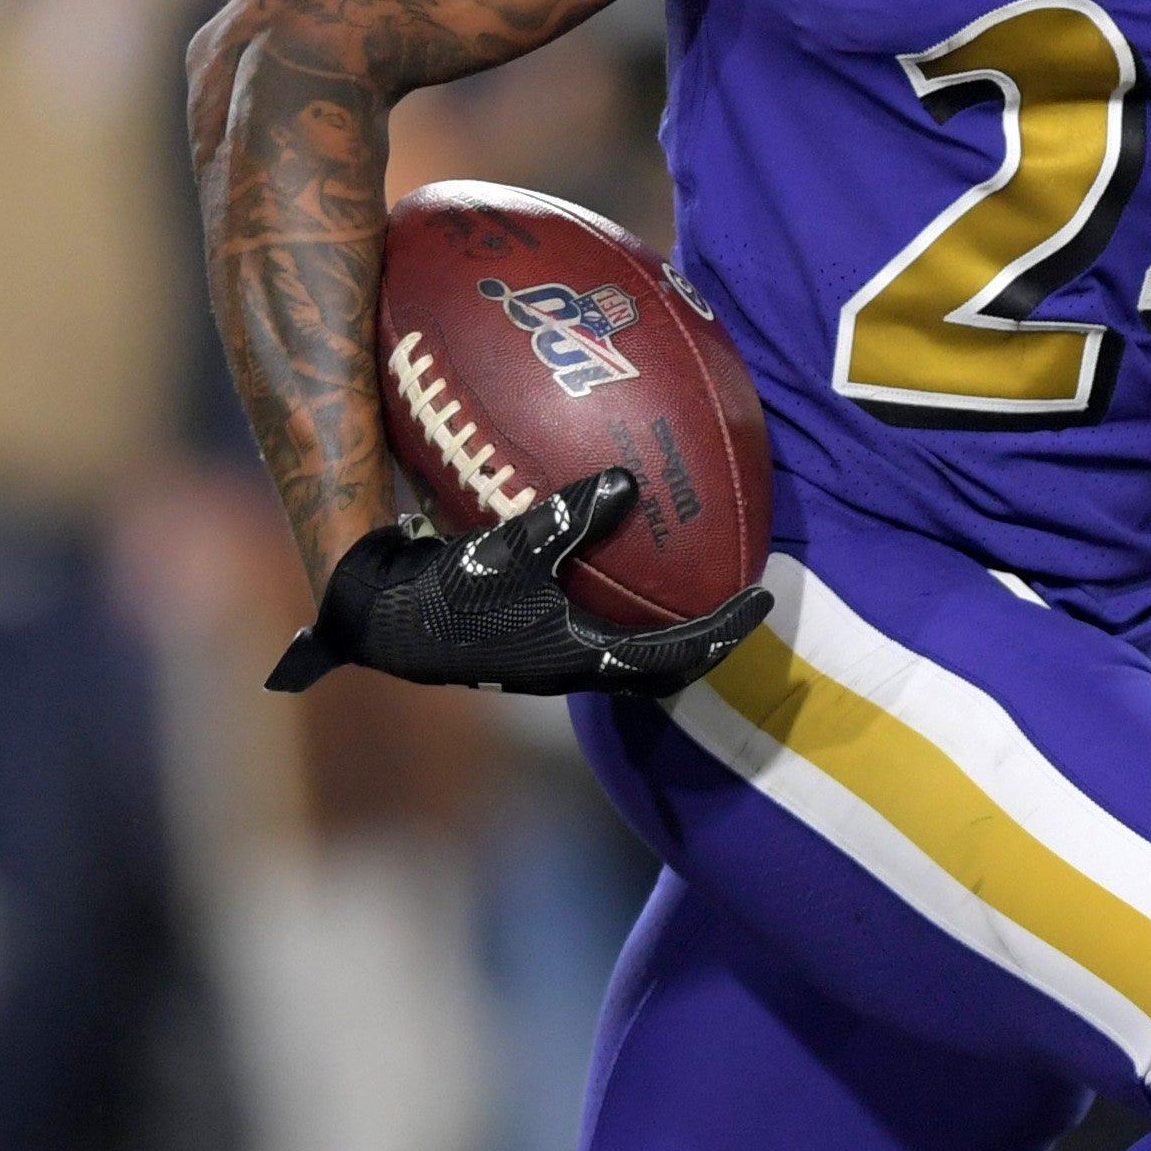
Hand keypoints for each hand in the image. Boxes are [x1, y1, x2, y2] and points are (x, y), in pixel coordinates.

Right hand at [265, 467, 767, 697]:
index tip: (763, 600)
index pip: (682, 654)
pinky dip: (622, 613)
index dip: (728, 629)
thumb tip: (629, 479)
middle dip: (706, 643)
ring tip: (687, 591)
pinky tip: (609, 571)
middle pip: (666, 670)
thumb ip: (570, 516)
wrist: (388, 624)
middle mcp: (580, 671)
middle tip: (734, 604)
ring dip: (665, 634)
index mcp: (589, 659)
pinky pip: (598, 638)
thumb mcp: (512, 546)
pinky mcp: (532, 650)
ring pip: (633, 661)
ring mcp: (555, 665)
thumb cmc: (451, 593)